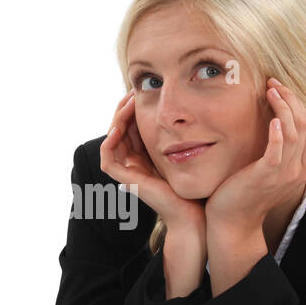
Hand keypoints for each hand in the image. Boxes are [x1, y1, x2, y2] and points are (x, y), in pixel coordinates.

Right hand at [99, 91, 204, 229]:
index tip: (142, 91)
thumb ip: (185, 134)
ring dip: (116, 120)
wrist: (196, 213)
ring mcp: (129, 172)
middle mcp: (135, 162)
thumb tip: (190, 109)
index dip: (133, 107)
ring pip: (112, 140)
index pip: (133, 125)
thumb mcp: (191, 151)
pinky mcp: (127, 181)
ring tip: (127, 103)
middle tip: (132, 91)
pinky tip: (119, 127)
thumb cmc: (197, 184)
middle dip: (124, 109)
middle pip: (120, 129)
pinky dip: (109, 142)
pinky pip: (108, 160)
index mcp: (148, 155)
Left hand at [205, 78, 305, 241]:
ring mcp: (285, 173)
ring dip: (284, 107)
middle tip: (274, 82)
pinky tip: (273, 118)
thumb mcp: (268, 171)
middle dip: (291, 98)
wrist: (233, 221)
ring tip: (271, 90)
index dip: (297, 103)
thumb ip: (279, 152)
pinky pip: (279, 149)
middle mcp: (299, 170)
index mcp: (302, 166)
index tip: (280, 88)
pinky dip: (279, 131)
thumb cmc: (246, 193)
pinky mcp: (267, 175)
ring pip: (295, 131)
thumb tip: (279, 127)